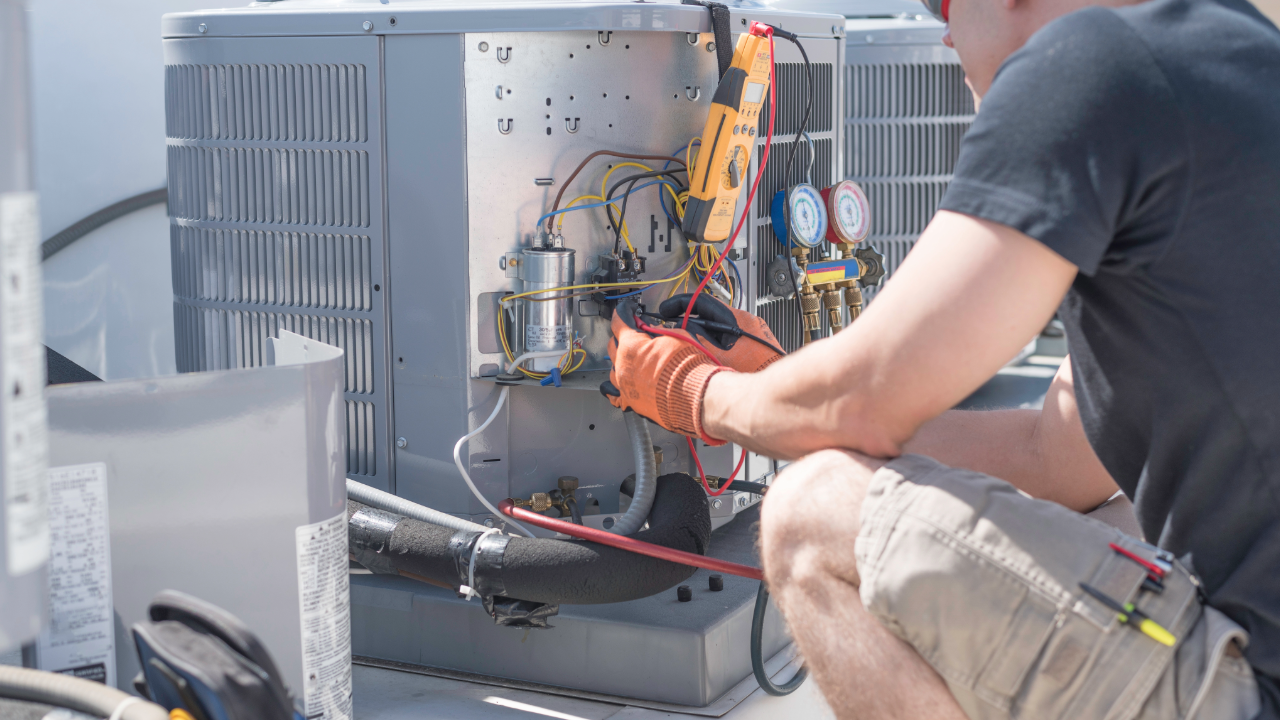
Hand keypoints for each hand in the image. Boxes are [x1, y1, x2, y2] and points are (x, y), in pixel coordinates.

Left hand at [600, 301, 727, 442]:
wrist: (695, 394)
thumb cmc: (687, 366)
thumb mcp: (675, 336)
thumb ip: (658, 332)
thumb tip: (653, 330)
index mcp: (631, 345)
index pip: (619, 322)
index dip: (624, 313)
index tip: (627, 311)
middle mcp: (623, 366)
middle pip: (613, 345)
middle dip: (622, 337)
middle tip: (635, 335)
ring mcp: (625, 385)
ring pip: (613, 369)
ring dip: (620, 362)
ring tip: (631, 360)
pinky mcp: (632, 402)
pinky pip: (615, 395)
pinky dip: (615, 388)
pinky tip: (619, 385)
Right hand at [657, 294, 783, 372]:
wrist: (774, 395)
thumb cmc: (750, 374)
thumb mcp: (713, 355)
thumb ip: (694, 338)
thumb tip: (678, 329)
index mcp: (736, 319)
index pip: (702, 301)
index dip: (679, 304)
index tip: (666, 310)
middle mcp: (747, 322)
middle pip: (710, 314)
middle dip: (689, 322)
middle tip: (673, 331)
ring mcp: (754, 333)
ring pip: (720, 328)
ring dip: (703, 335)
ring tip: (690, 348)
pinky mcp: (757, 345)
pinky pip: (731, 339)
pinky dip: (716, 344)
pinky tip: (709, 358)